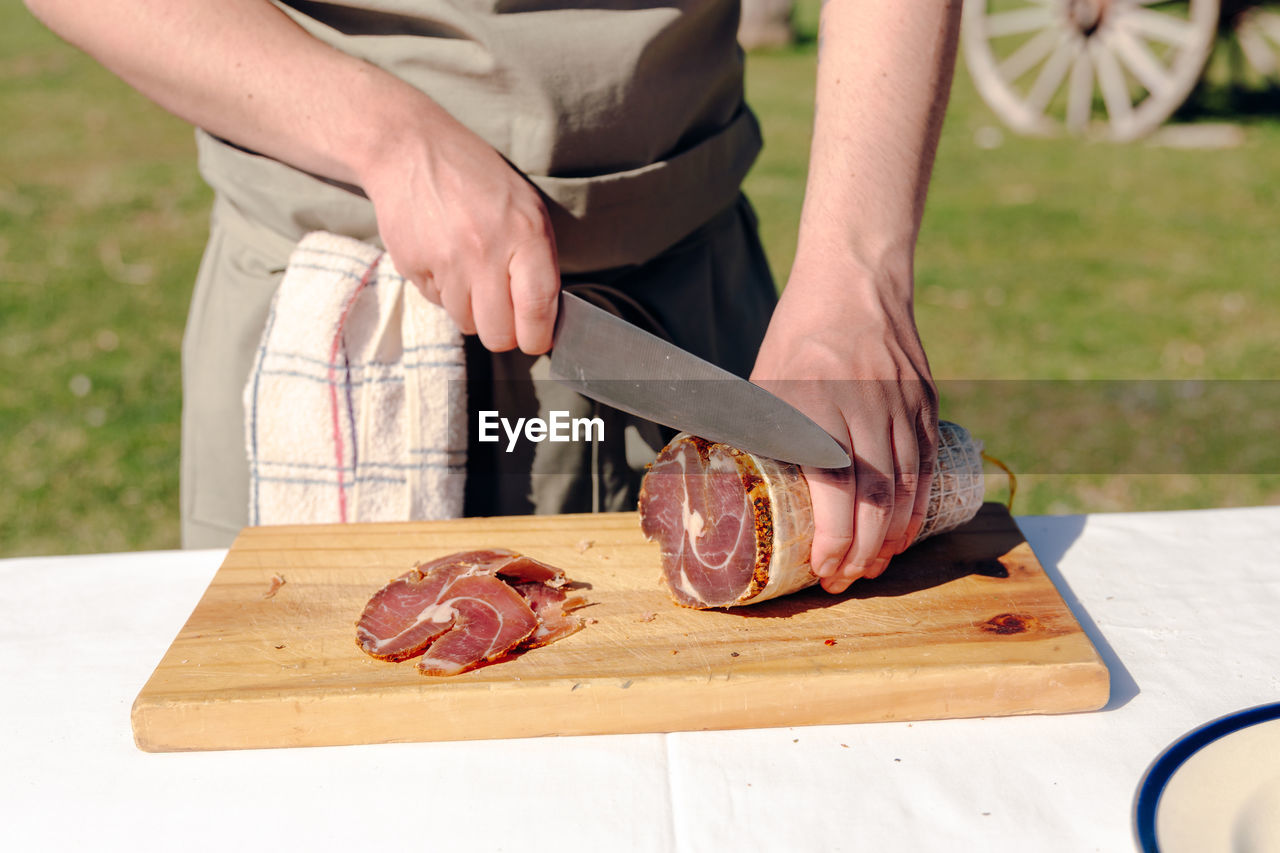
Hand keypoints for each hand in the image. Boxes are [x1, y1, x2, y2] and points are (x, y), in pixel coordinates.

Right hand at [359, 113, 559, 353]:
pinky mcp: (413, 268)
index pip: (537, 308)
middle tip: (503, 316)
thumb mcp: (524, 207)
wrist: (410, 149)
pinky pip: (437, 303)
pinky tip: (444, 258)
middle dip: (503, 333)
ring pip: (466, 323)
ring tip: (471, 273)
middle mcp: (485, 251)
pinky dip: (444, 291)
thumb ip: (537, 259)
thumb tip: (543, 314)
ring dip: (472, 310)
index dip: (537, 337)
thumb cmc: (477, 178)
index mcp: (524, 234)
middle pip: (497, 334)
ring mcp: (445, 262)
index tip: (536, 341)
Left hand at [751, 252, 937, 593]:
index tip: (822, 567)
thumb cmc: (800, 333)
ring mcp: (902, 403)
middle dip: (862, 551)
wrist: (856, 278)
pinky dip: (917, 506)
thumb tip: (739, 487)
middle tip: (844, 580)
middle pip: (877, 496)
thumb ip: (763, 432)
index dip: (834, 536)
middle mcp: (866, 404)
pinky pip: (928, 465)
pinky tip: (901, 532)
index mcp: (816, 399)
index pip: (835, 485)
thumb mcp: (766, 379)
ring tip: (871, 567)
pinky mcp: (926, 401)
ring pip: (909, 487)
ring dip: (892, 537)